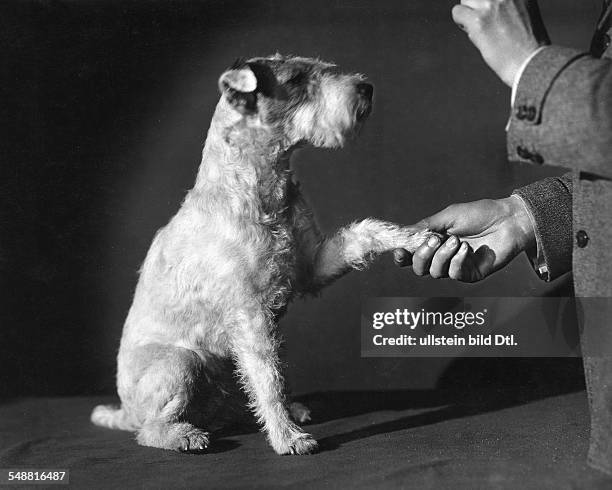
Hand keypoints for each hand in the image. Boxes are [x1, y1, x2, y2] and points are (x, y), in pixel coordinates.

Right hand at [394, 196, 535, 281]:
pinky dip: (457, 261)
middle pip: (418, 268)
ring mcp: (455, 266)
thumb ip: (424, 227)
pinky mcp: (470, 274)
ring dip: (442, 256)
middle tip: (433, 240)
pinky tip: (467, 249)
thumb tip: (401, 234)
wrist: (508, 220)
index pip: (411, 255)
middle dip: (421, 256)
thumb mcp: (447, 216)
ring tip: (457, 241)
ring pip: (434, 272)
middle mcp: (442, 256)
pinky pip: (454, 274)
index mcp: (434, 241)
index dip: (402, 256)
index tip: (399, 251)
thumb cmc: (479, 214)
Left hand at [452, 0, 549, 85]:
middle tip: (485, 23)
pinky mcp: (479, 21)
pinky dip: (461, 23)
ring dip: (469, 13)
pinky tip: (475, 34)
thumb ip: (508, 5)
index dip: (487, 3)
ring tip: (480, 29)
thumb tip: (484, 6)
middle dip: (477, 6)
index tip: (492, 14)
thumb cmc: (529, 45)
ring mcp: (492, 5)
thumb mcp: (525, 13)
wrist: (531, 63)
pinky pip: (457, 12)